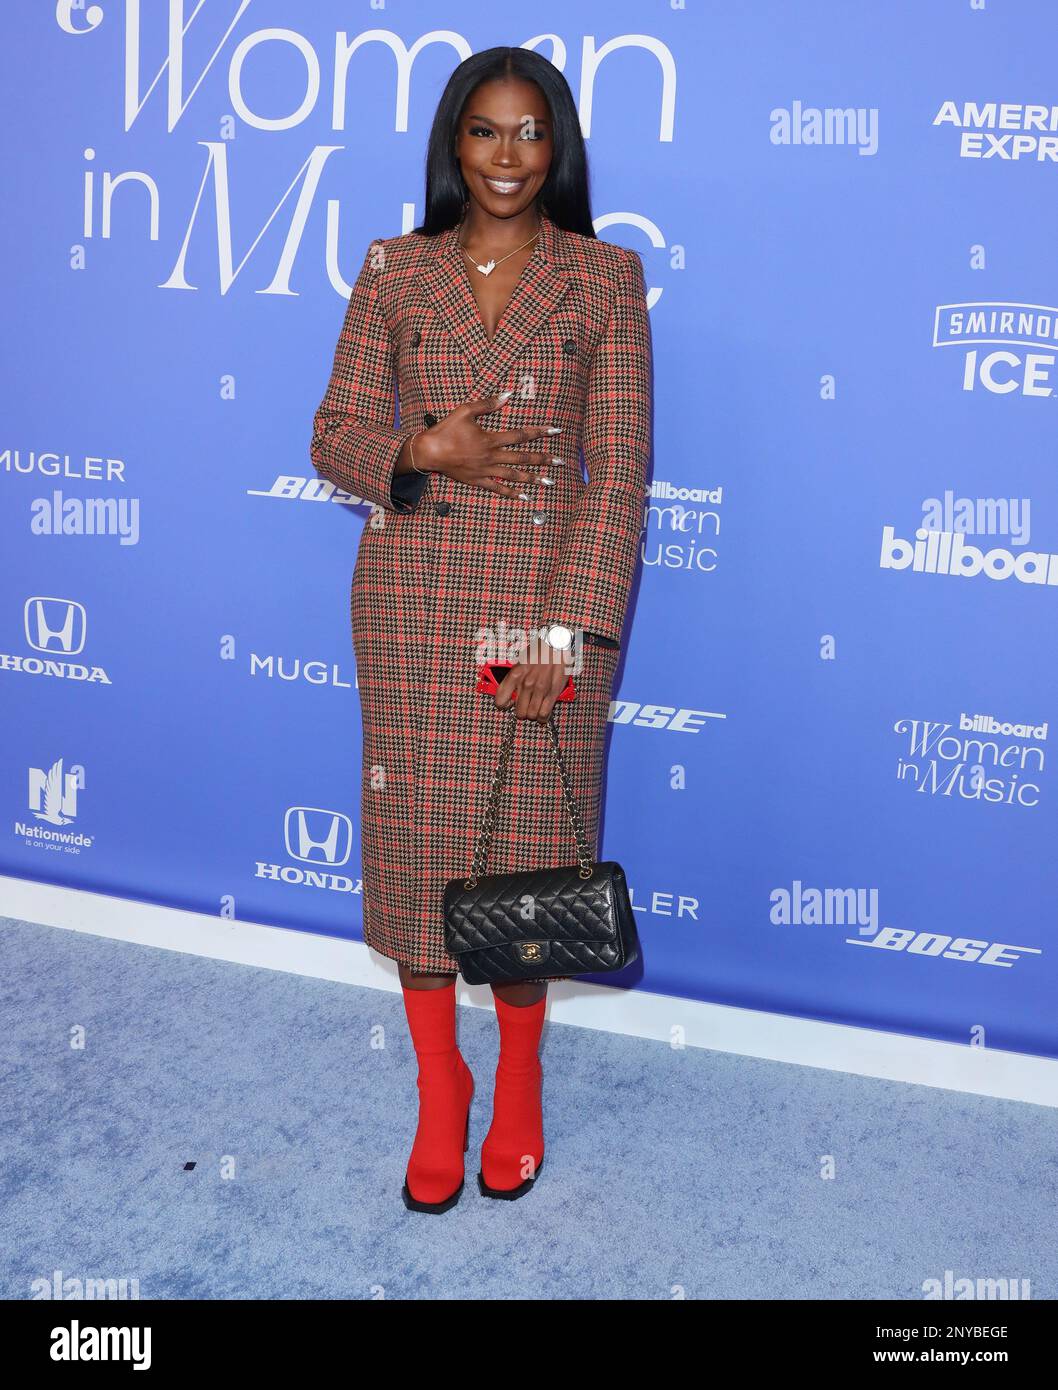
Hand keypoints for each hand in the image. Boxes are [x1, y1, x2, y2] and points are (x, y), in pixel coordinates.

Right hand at [413, 392, 556, 498]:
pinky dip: (512, 493)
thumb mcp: (466, 410)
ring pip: (514, 475)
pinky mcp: (478, 481)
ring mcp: (486, 470)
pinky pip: (498, 488)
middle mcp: (492, 456)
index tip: (555, 431)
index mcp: (491, 439)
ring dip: (533, 478)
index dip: (539, 432)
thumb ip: (488, 404)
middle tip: (560, 462)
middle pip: (523, 457)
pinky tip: (525, 497)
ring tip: (549, 482)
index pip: (521, 435)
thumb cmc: (446, 429)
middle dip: (543, 459)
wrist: (429, 451)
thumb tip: (508, 395)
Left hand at [494, 644, 572, 722]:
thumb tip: (511, 693)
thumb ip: (515, 677)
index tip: (508, 704)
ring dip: (532, 715)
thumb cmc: (538, 651)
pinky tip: (541, 716)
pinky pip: (544, 713)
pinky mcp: (553, 692)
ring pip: (531, 715)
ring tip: (534, 711)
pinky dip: (542, 718)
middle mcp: (526, 684)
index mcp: (515, 675)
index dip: (503, 705)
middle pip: (519, 712)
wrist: (556, 644)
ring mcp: (540, 689)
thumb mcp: (520, 661)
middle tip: (524, 708)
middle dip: (521, 712)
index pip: (501, 700)